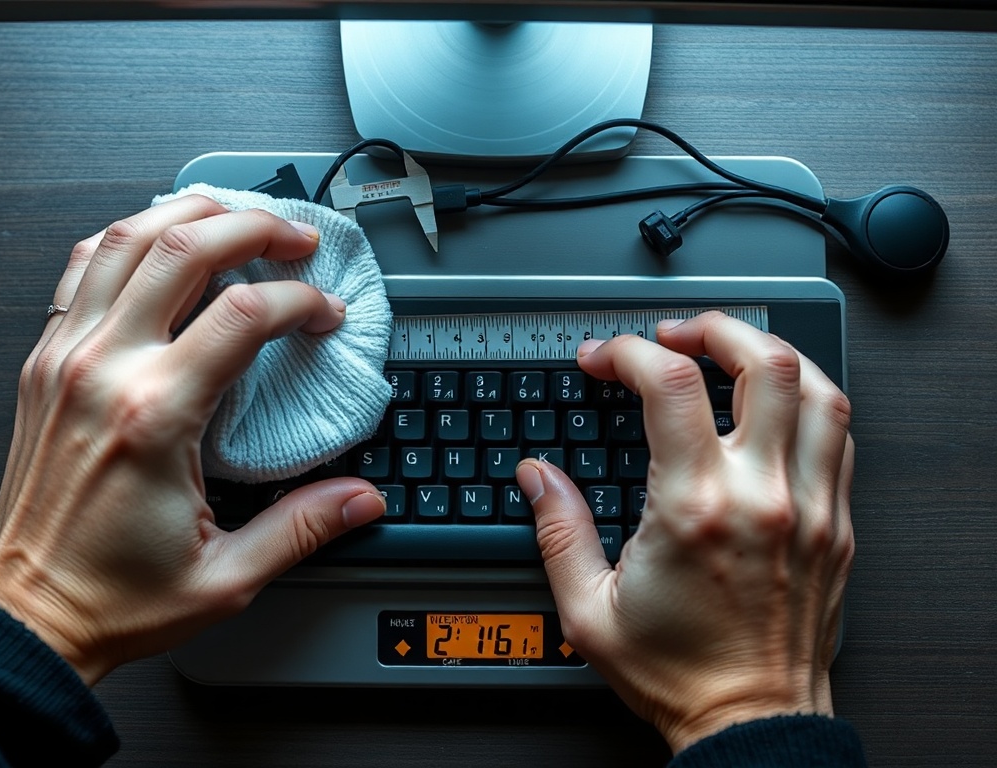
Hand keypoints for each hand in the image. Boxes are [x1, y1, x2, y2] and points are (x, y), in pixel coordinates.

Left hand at [0, 195, 384, 684]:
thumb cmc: (115, 596)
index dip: (301, 301)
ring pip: (126, 238)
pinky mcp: (44, 364)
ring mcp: (64, 358)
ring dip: (189, 214)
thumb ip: (303, 526)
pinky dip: (126, 238)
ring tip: (236, 216)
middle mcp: (104, 371)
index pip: (243, 314)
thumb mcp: (227, 575)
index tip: (324, 315)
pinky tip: (158, 242)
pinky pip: (81, 267)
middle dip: (254, 227)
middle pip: (185, 247)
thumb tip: (364, 498)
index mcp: (155, 416)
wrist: (29, 616)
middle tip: (295, 239)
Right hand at [515, 311, 853, 751]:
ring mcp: (809, 506)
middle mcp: (761, 495)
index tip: (603, 360)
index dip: (626, 353)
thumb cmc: (679, 673)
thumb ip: (559, 530)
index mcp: (694, 507)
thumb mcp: (590, 610)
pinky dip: (808, 401)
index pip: (669, 384)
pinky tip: (776, 407)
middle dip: (712, 328)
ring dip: (770, 352)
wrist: (752, 723)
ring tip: (732, 352)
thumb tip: (538, 477)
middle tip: (675, 335)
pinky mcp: (836, 525)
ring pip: (816, 388)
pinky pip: (839, 437)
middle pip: (762, 362)